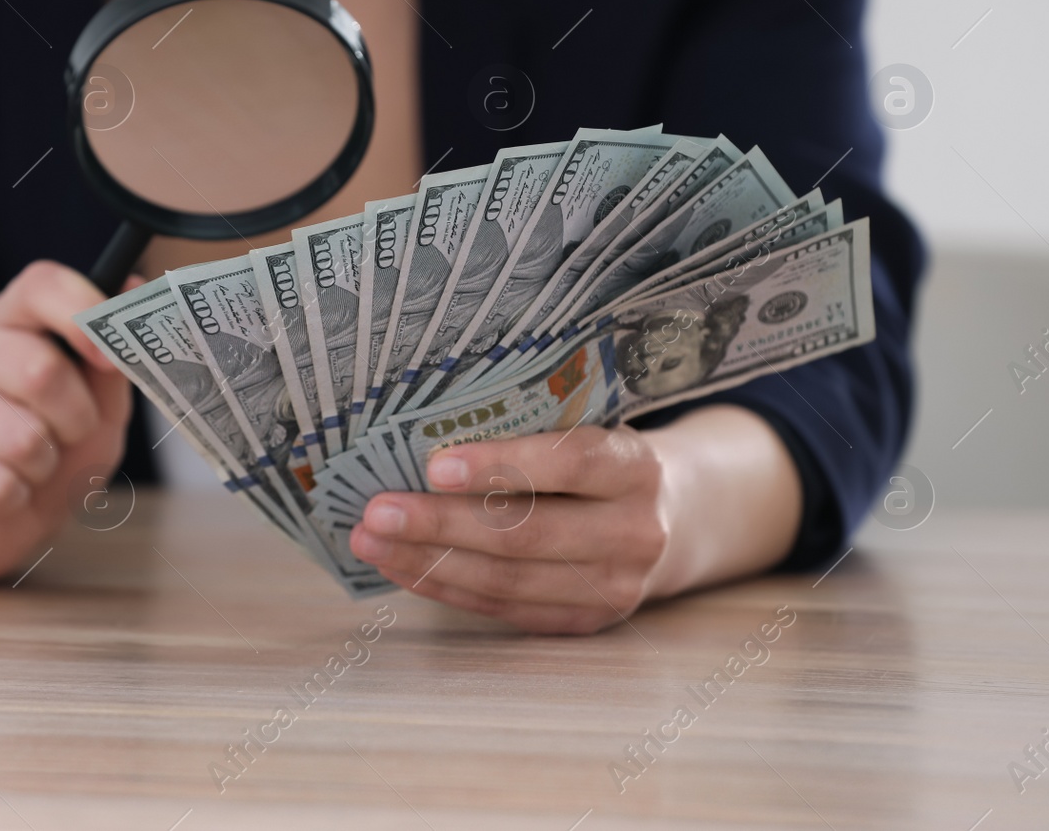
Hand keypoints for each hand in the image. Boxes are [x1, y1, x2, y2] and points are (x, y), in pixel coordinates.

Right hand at [0, 261, 132, 582]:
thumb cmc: (54, 451)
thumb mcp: (101, 404)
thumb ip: (116, 353)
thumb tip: (132, 286)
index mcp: (11, 322)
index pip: (41, 286)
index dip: (82, 313)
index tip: (108, 358)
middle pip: (40, 369)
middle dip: (75, 419)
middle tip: (68, 435)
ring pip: (21, 438)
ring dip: (43, 466)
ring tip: (29, 466)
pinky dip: (14, 498)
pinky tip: (1, 492)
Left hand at [348, 426, 673, 634]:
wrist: (678, 515)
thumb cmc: (605, 459)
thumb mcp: (591, 427)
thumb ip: (531, 427)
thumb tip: (421, 430)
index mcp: (637, 466)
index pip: (570, 464)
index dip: (502, 465)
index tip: (435, 464)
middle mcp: (634, 531)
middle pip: (526, 533)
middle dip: (441, 523)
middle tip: (377, 510)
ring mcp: (614, 586)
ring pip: (507, 580)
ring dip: (429, 561)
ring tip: (370, 541)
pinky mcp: (587, 622)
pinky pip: (504, 609)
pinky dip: (446, 588)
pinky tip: (402, 566)